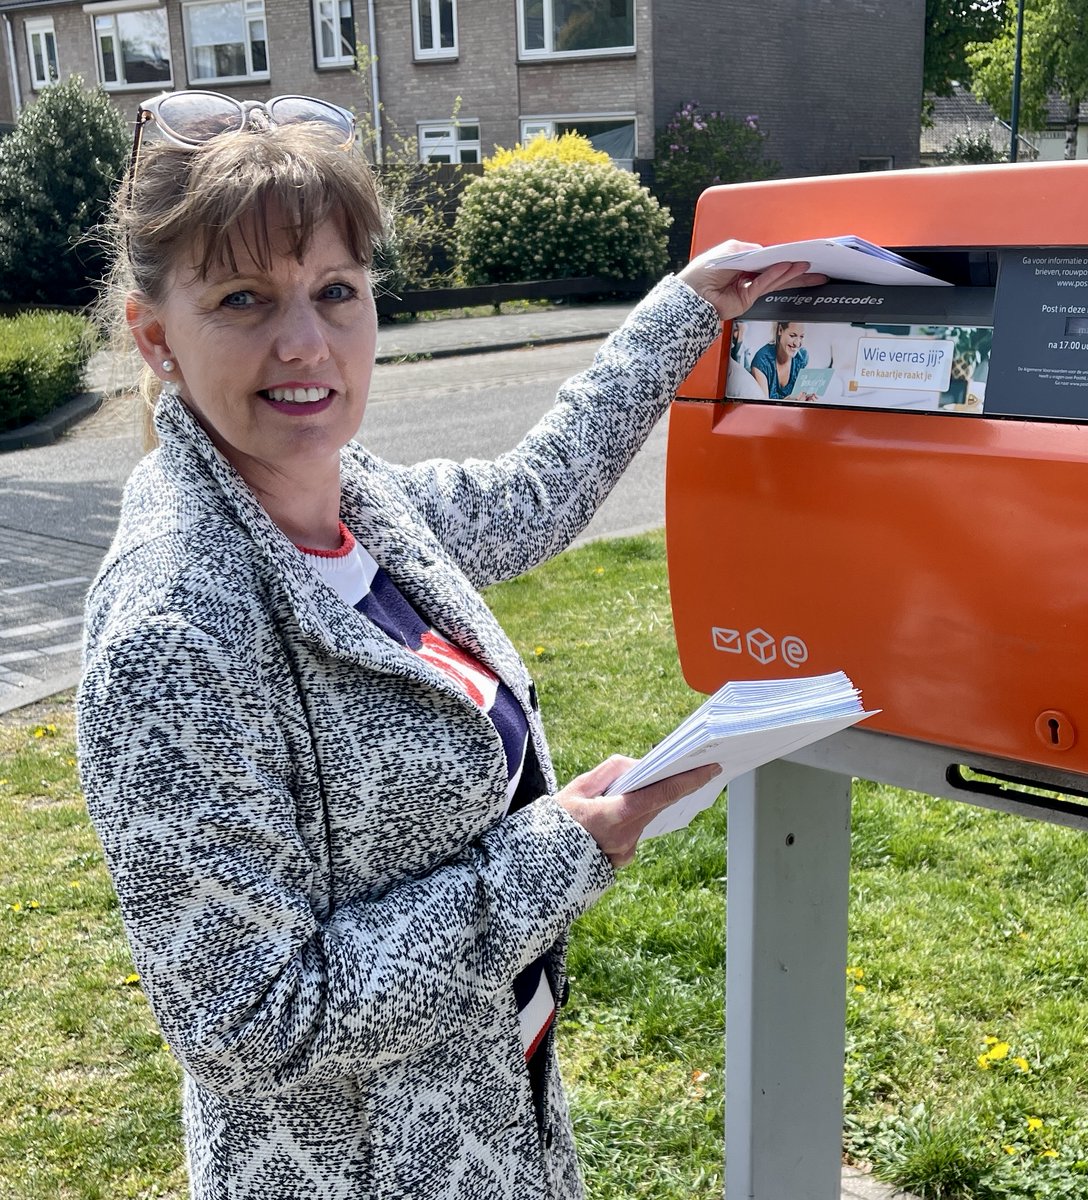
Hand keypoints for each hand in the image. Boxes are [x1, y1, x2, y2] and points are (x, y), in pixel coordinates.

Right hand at [556, 755, 722, 868]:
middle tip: (684, 766)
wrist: (540, 868)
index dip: (688, 780)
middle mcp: (627, 836)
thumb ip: (608, 772)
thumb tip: (635, 765)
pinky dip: (630, 818)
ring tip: (631, 788)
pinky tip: (614, 813)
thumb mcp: (575, 789)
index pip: (661, 794)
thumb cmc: (554, 824)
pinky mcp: (623, 859)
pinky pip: (634, 831)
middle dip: (669, 785)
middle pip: (659, 804)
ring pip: (646, 817)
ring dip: (644, 801)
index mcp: (614, 815)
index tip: (710, 768)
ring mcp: (627, 851)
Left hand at [677, 238, 826, 321]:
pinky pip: (764, 285)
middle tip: (813, 263)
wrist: (691, 295)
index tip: (799, 251)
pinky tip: (787, 269)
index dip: (783, 255)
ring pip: (774, 279)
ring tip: (807, 266)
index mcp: (743, 262)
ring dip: (791, 272)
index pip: (767, 257)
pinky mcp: (747, 299)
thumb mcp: (729, 251)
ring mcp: (748, 288)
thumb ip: (749, 250)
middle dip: (794, 267)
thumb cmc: (704, 271)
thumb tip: (765, 252)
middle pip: (776, 270)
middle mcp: (747, 275)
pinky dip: (775, 276)